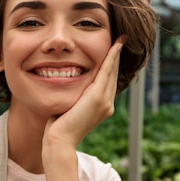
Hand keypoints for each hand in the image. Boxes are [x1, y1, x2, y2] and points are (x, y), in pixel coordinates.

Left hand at [43, 36, 123, 153]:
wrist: (60, 140)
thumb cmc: (58, 127)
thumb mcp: (69, 108)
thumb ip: (75, 97)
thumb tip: (69, 88)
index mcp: (102, 107)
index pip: (108, 82)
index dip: (111, 66)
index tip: (113, 52)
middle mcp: (107, 104)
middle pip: (113, 75)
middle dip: (116, 57)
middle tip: (121, 40)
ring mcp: (105, 102)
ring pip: (112, 72)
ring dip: (116, 54)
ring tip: (120, 40)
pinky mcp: (98, 98)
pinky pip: (106, 72)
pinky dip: (111, 58)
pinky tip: (115, 46)